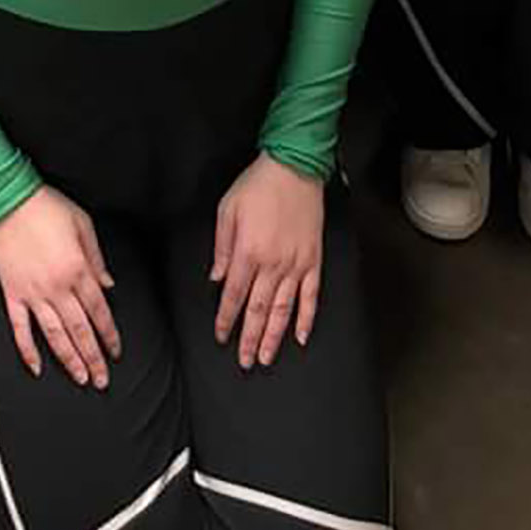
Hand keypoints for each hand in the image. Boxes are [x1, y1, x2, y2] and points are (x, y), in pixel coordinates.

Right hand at [0, 185, 120, 388]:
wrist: (7, 198)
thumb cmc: (45, 205)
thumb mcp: (82, 223)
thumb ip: (97, 258)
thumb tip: (108, 284)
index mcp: (77, 269)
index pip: (99, 311)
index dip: (109, 334)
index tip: (116, 351)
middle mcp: (57, 287)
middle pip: (80, 330)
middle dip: (93, 357)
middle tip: (102, 379)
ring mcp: (33, 293)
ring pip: (55, 335)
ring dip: (69, 360)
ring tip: (80, 378)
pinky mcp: (12, 293)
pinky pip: (20, 328)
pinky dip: (27, 350)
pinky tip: (36, 368)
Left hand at [211, 154, 324, 369]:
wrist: (295, 168)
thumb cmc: (258, 186)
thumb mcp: (227, 210)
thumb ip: (221, 247)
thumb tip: (217, 278)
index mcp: (248, 252)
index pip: (234, 295)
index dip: (227, 319)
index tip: (222, 336)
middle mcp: (273, 264)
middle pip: (258, 310)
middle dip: (249, 339)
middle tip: (245, 361)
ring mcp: (296, 265)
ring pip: (283, 310)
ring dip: (274, 337)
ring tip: (267, 358)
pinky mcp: (313, 261)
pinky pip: (311, 297)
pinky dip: (307, 319)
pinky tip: (302, 337)